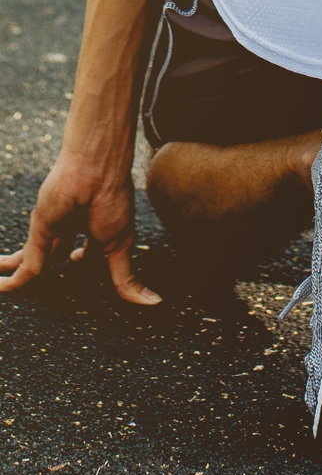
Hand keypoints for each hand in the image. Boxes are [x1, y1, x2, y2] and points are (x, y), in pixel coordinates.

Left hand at [0, 152, 160, 304]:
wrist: (96, 172)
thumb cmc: (114, 201)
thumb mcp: (120, 246)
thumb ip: (125, 277)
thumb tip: (154, 302)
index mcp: (95, 228)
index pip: (85, 249)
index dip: (80, 259)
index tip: (75, 262)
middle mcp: (71, 228)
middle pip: (56, 254)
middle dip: (48, 266)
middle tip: (38, 285)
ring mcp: (53, 229)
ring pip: (33, 260)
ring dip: (17, 274)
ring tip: (3, 288)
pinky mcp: (38, 231)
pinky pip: (25, 264)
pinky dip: (14, 280)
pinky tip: (3, 289)